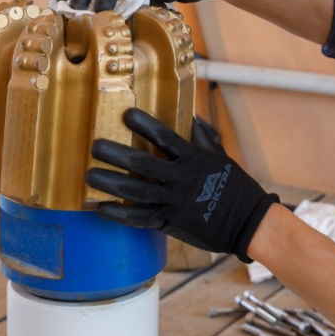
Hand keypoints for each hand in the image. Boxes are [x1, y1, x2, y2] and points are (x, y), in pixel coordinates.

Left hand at [85, 108, 277, 262]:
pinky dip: (119, 213)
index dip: (145, 125)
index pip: (165, 137)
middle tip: (94, 146)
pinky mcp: (170, 221)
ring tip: (89, 174)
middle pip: (142, 164)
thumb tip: (189, 115)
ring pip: (135, 190)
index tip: (126, 114)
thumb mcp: (220, 155)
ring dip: (110, 182)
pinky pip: (139, 218)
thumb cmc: (234, 183)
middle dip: (116, 154)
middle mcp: (181, 179)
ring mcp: (174, 202)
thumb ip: (202, 136)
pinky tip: (101, 207)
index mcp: (194, 158)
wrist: (246, 220)